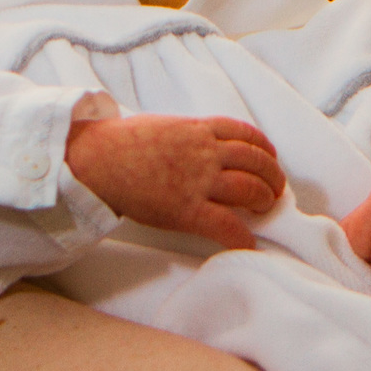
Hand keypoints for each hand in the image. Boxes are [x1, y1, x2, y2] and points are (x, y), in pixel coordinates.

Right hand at [65, 114, 285, 248]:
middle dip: (272, 176)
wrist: (96, 159)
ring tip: (264, 209)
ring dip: (264, 200)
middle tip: (274, 190)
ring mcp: (198, 180)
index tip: (270, 158)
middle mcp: (205, 152)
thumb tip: (200, 146)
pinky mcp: (186, 209)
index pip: (246, 134)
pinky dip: (243, 237)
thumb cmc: (121, 143)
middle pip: (257, 161)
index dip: (265, 148)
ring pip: (250, 189)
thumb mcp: (163, 126)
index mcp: (198, 129)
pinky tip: (249, 244)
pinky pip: (227, 225)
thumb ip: (188, 135)